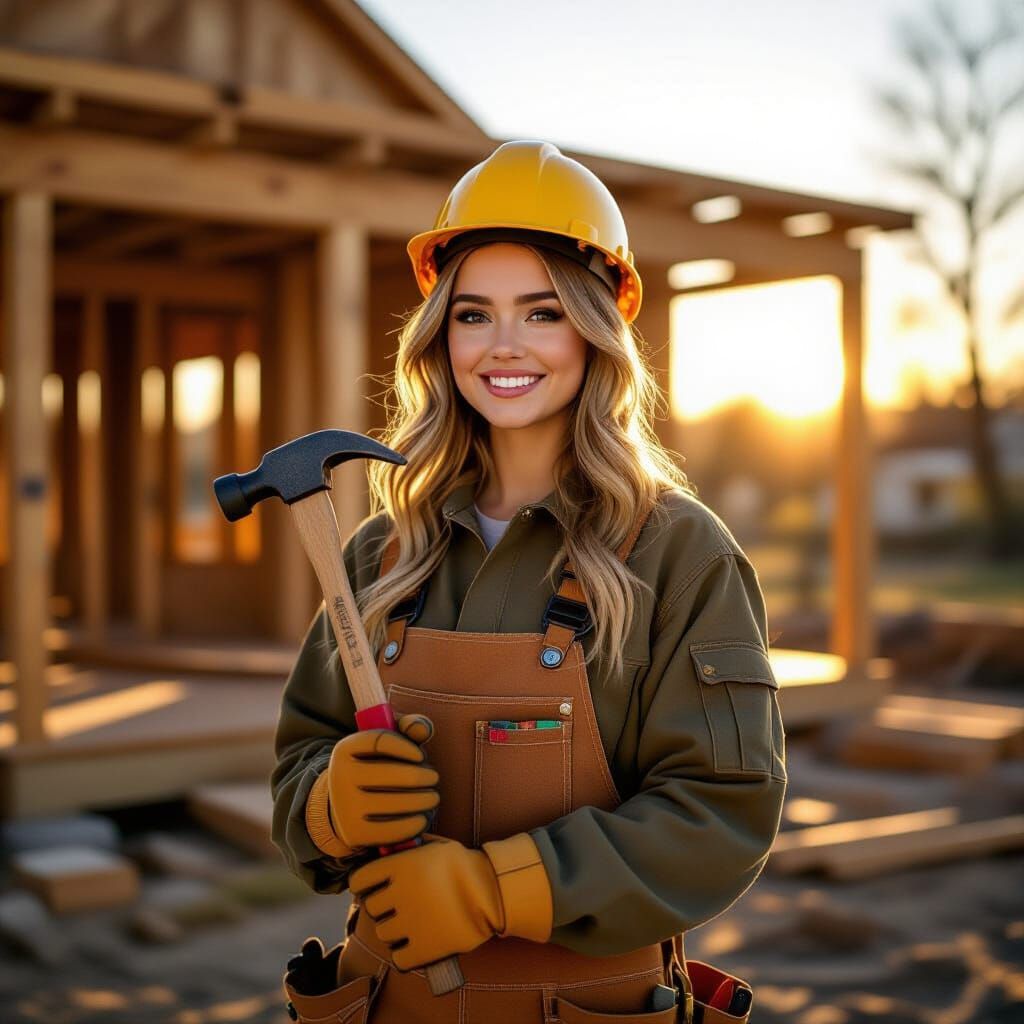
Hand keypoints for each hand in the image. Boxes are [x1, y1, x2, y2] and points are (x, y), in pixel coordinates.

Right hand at [305, 714, 437, 857]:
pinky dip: (414, 824)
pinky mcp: (354, 833)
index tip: (421, 755)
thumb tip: (423, 729)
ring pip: (395, 803)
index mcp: (345, 749)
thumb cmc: (377, 766)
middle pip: (391, 773)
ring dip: (423, 800)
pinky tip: (423, 818)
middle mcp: (339, 776)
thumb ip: (409, 726)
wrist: (346, 805)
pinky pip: (391, 830)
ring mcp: (344, 807)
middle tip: (434, 778)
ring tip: (433, 797)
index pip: (380, 740)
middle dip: (422, 776)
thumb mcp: (388, 742)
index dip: (406, 746)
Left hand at [348, 832, 552, 970]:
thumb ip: (406, 849)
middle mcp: (399, 894)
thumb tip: (383, 852)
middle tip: (399, 905)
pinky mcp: (424, 949)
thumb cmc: (463, 865)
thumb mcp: (433, 846)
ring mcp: (410, 923)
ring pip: (383, 933)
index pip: (359, 881)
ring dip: (393, 930)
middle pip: (371, 908)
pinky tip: (415, 944)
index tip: (373, 888)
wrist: (493, 892)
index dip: (364, 885)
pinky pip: (398, 958)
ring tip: (411, 924)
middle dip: (383, 907)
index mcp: (399, 866)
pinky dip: (404, 954)